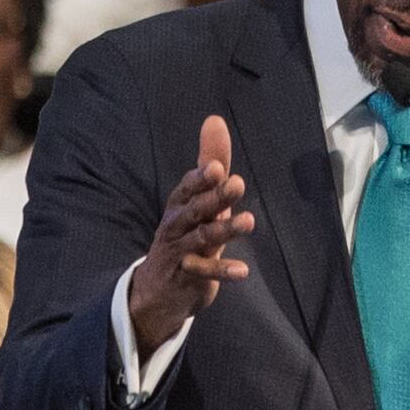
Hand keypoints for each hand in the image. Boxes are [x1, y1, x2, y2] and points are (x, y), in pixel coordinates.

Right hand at [129, 114, 253, 350]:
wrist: (159, 289)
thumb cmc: (184, 235)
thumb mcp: (198, 199)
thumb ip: (210, 162)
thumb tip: (215, 120)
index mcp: (179, 205)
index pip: (187, 187)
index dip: (200, 178)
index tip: (216, 167)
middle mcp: (176, 225)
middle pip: (195, 210)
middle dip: (214, 197)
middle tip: (238, 185)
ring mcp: (180, 252)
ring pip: (201, 238)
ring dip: (225, 229)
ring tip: (249, 222)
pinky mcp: (188, 277)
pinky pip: (204, 272)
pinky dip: (222, 270)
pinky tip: (243, 270)